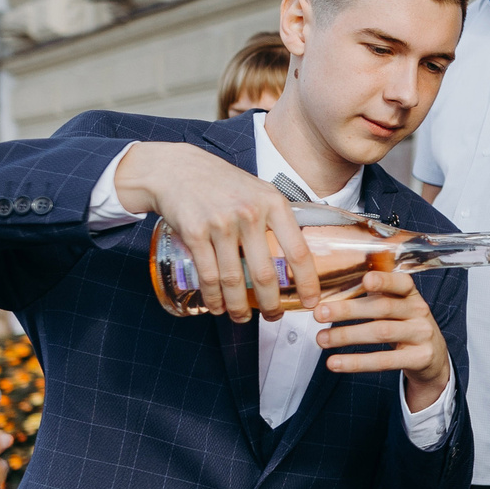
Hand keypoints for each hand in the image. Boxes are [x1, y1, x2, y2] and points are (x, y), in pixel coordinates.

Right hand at [112, 141, 321, 321]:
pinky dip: (213, 298)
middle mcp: (250, 214)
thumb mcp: (260, 190)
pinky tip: (217, 306)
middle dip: (271, 304)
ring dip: (238, 307)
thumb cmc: (223, 183)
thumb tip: (298, 251)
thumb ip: (278, 217)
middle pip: (265, 274)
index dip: (308, 283)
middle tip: (273, 316)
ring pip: (233, 280)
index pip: (298, 251)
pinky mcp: (195, 233)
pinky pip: (208, 276)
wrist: (177, 170)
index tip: (312, 302)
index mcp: (273, 204)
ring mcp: (221, 224)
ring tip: (242, 318)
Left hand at [312, 267, 450, 406]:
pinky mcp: (419, 358)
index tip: (365, 280)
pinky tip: (335, 363)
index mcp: (411, 295)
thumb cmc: (404, 326)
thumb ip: (373, 297)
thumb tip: (330, 293)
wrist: (433, 357)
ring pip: (381, 333)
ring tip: (321, 339)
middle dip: (349, 310)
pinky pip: (384, 361)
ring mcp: (421, 335)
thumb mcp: (397, 307)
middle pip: (383, 308)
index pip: (402, 283)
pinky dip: (357, 362)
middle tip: (320, 313)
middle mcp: (419, 311)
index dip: (385, 280)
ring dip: (347, 335)